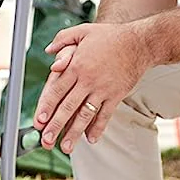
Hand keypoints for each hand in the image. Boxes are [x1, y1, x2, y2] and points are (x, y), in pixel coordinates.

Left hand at [34, 22, 152, 152]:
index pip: (56, 90)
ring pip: (85, 114)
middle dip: (55, 126)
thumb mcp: (83, 31)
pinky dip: (98, 127)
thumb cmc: (110, 37)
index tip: (38, 121)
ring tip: (65, 147)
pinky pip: (105, 114)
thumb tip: (48, 51)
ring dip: (74, 132)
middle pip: (68, 107)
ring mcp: (102, 89)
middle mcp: (87, 80)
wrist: (140, 43)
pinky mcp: (116, 95)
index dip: (46, 107)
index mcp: (76, 66)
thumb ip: (63, 39)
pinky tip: (91, 139)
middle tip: (46, 141)